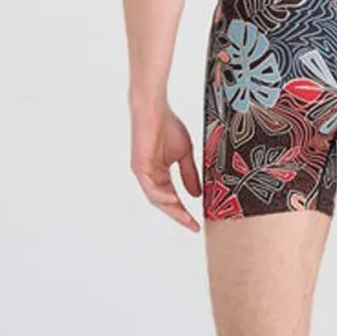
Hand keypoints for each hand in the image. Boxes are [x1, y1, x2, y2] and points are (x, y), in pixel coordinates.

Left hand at [130, 101, 201, 231]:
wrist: (155, 109)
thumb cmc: (167, 126)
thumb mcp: (184, 154)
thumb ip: (189, 174)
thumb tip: (196, 195)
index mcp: (159, 174)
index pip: (172, 198)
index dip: (184, 212)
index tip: (197, 223)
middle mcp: (150, 177)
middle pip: (164, 203)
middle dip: (179, 216)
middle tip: (193, 226)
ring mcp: (143, 172)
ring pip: (156, 198)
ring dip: (172, 209)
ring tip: (186, 218)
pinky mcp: (139, 166)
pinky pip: (150, 186)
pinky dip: (161, 195)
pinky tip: (174, 199)